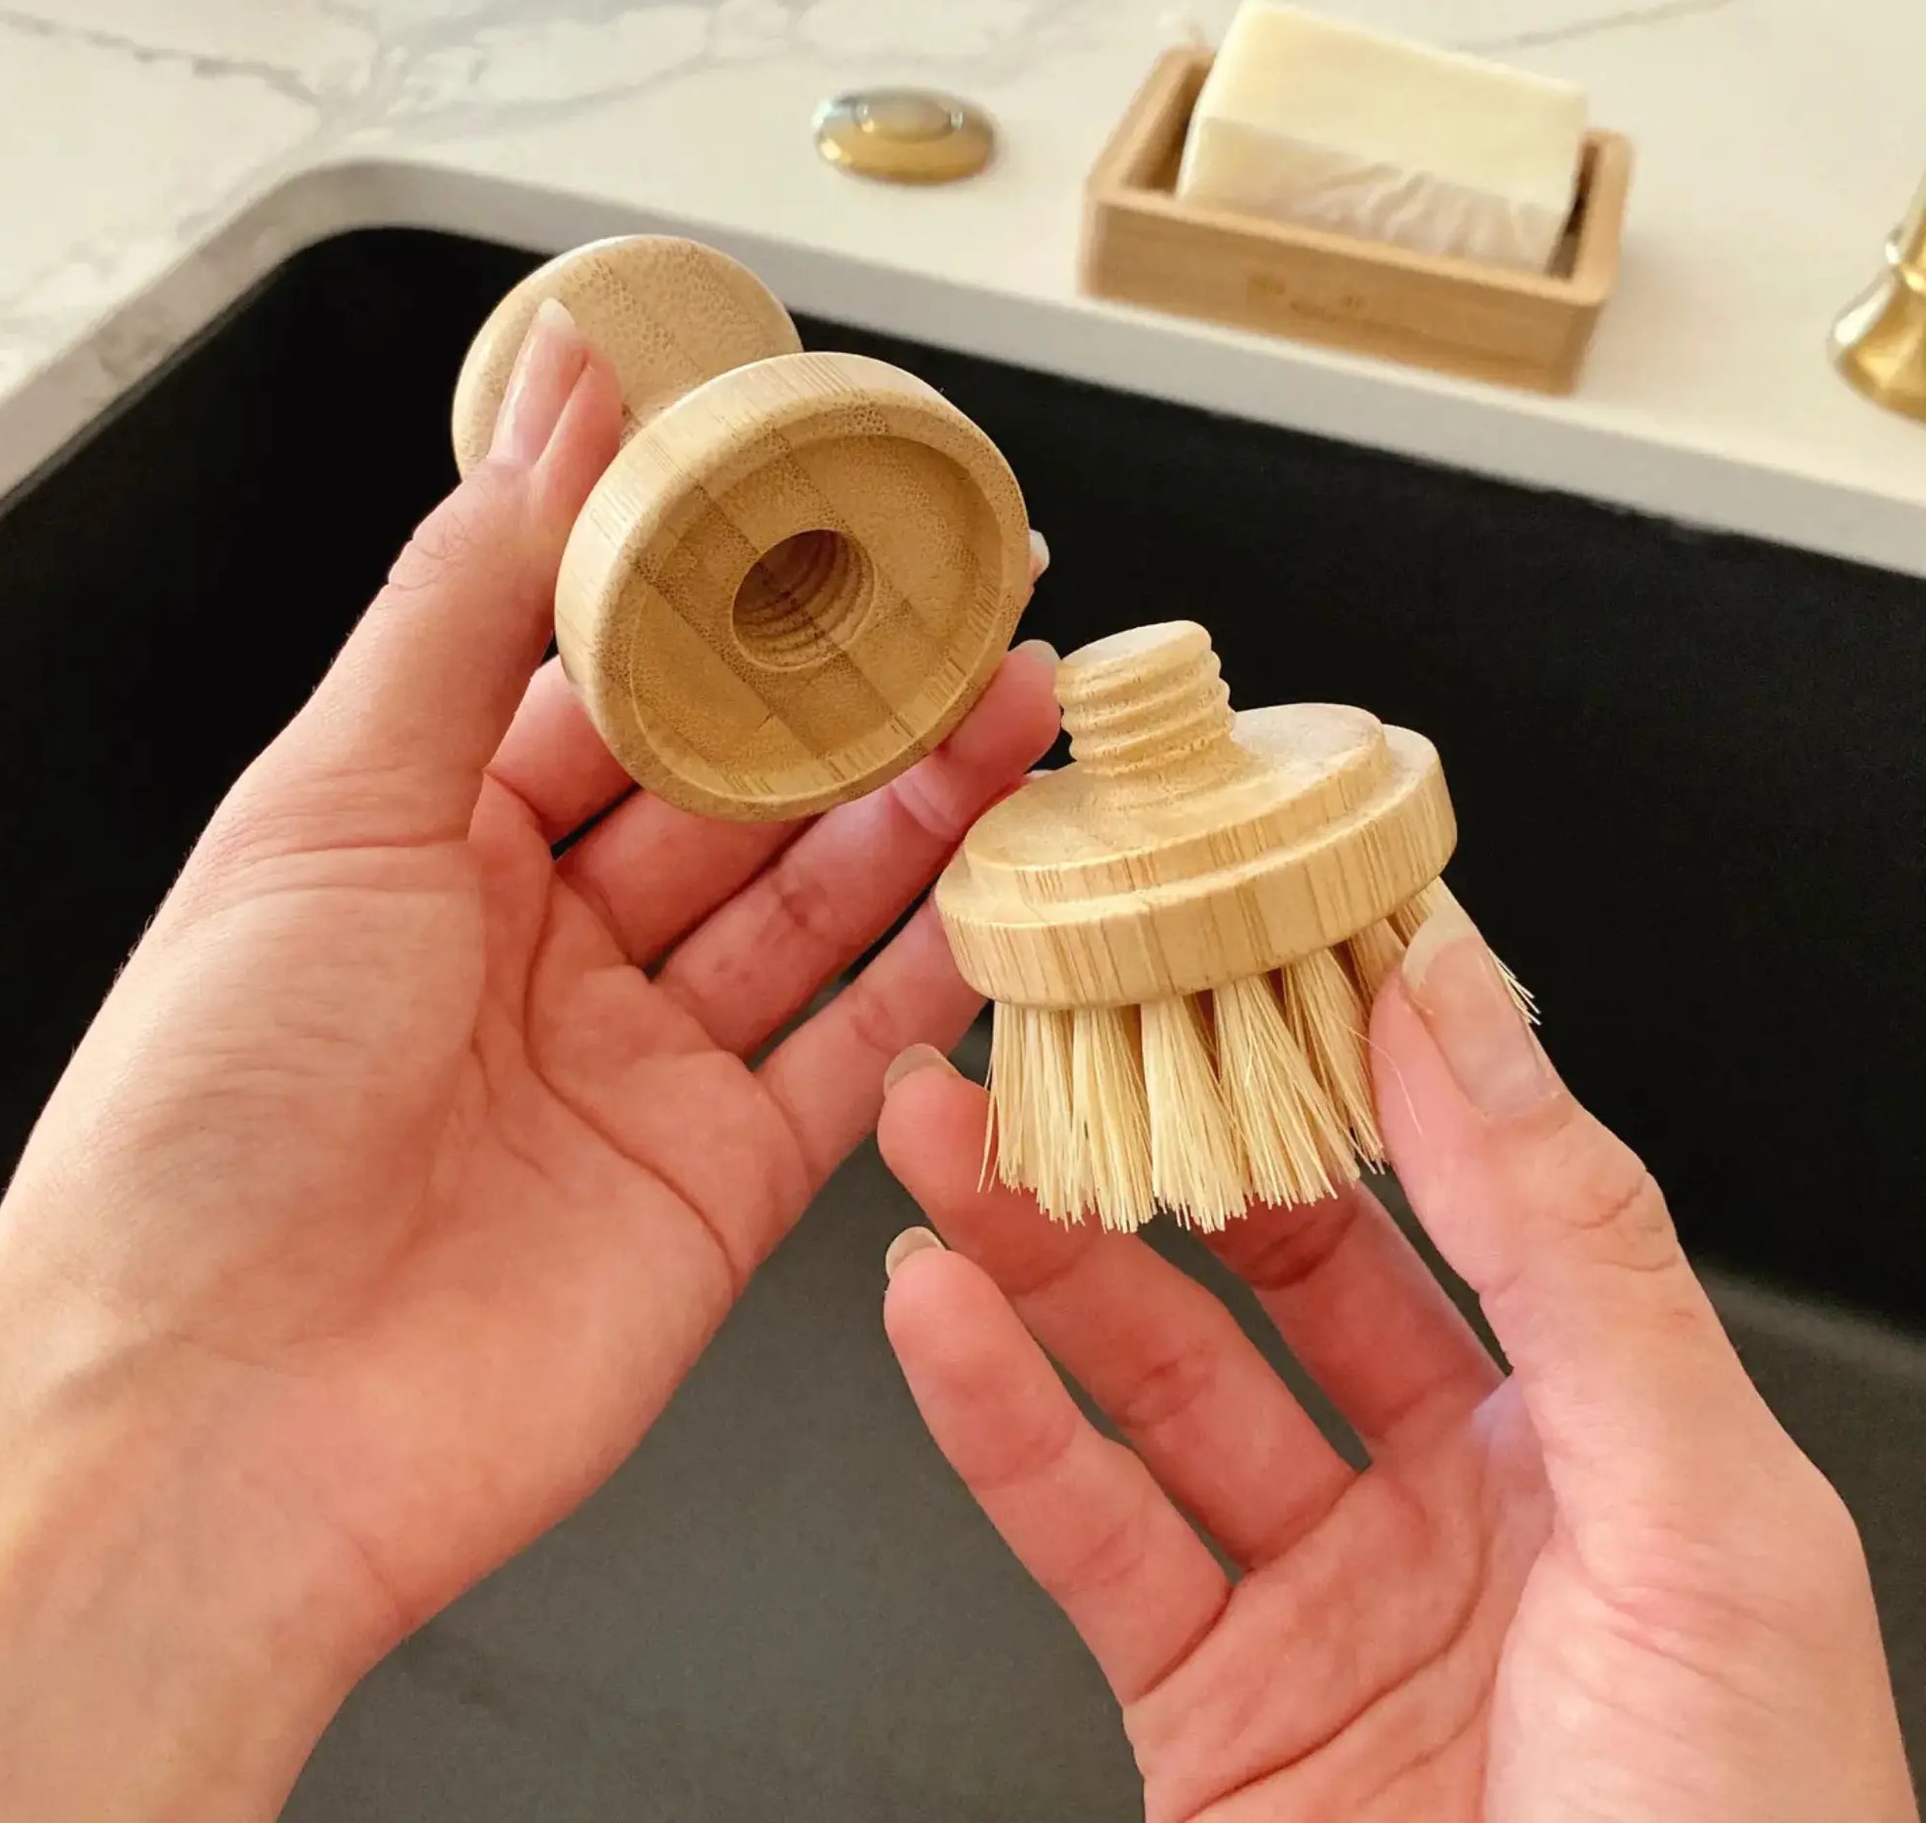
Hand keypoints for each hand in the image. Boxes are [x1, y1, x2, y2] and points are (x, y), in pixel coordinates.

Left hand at [0, 302, 1057, 1818]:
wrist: (214, 1433)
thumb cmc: (212, 1115)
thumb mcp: (332, 801)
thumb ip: (472, 596)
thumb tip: (562, 393)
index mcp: (428, 841)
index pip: (611, 685)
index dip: (727, 601)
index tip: (831, 519)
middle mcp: (539, 950)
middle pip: (738, 797)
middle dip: (858, 705)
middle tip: (977, 612)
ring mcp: (636, 1069)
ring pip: (814, 913)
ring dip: (922, 818)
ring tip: (1025, 716)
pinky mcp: (716, 1186)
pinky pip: (848, 1061)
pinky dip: (931, 985)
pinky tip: (1003, 900)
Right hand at [880, 901, 1915, 1821]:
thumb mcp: (1705, 1513)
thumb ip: (1576, 1246)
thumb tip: (1478, 1006)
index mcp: (1594, 1426)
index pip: (1443, 1181)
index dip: (1340, 1054)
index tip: (1243, 934)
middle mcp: (1452, 1498)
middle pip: (1265, 1268)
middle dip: (1154, 1140)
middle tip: (1054, 1023)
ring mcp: (1322, 1603)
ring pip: (1149, 1383)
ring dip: (1035, 1252)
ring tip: (942, 1134)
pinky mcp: (1209, 1711)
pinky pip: (1087, 1537)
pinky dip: (997, 1423)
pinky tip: (941, 1318)